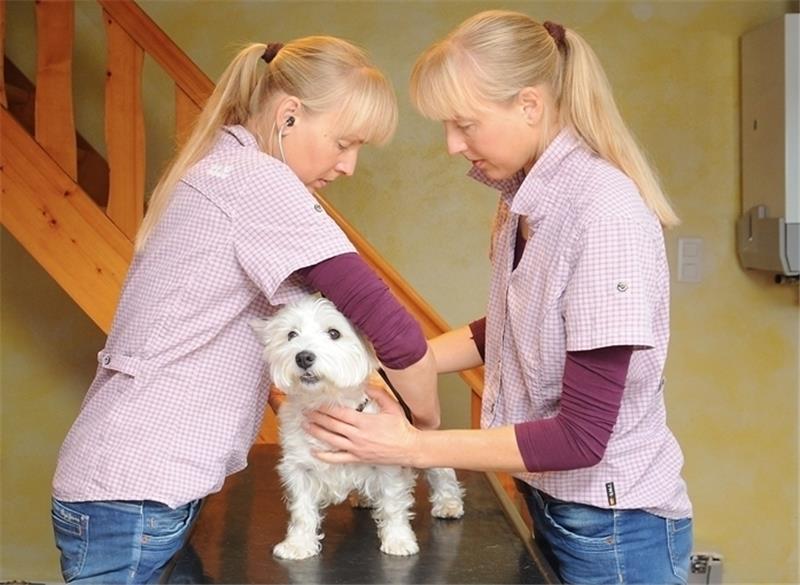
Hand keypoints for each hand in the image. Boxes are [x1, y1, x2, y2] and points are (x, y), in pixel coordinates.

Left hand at [304, 386, 420, 466]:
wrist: (409, 448)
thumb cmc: (401, 428)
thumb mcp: (392, 406)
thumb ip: (378, 394)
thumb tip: (365, 385)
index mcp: (364, 422)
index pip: (339, 413)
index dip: (326, 408)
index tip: (316, 403)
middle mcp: (357, 435)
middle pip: (332, 425)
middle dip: (317, 417)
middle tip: (305, 411)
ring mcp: (356, 448)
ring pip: (331, 440)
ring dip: (317, 432)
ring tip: (305, 425)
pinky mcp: (358, 458)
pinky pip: (338, 458)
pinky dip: (325, 456)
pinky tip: (315, 452)